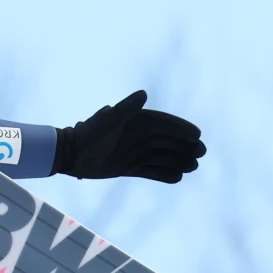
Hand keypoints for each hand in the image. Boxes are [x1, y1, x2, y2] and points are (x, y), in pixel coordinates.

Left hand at [52, 90, 205, 183]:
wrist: (71, 154)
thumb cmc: (89, 133)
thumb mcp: (107, 119)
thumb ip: (125, 108)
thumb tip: (143, 94)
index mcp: (138, 122)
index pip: (166, 124)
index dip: (182, 129)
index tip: (197, 135)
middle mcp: (140, 136)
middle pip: (169, 141)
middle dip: (186, 147)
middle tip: (201, 153)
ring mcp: (135, 152)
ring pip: (163, 157)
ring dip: (178, 161)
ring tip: (193, 167)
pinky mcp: (129, 167)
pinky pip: (151, 171)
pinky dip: (163, 174)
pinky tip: (177, 178)